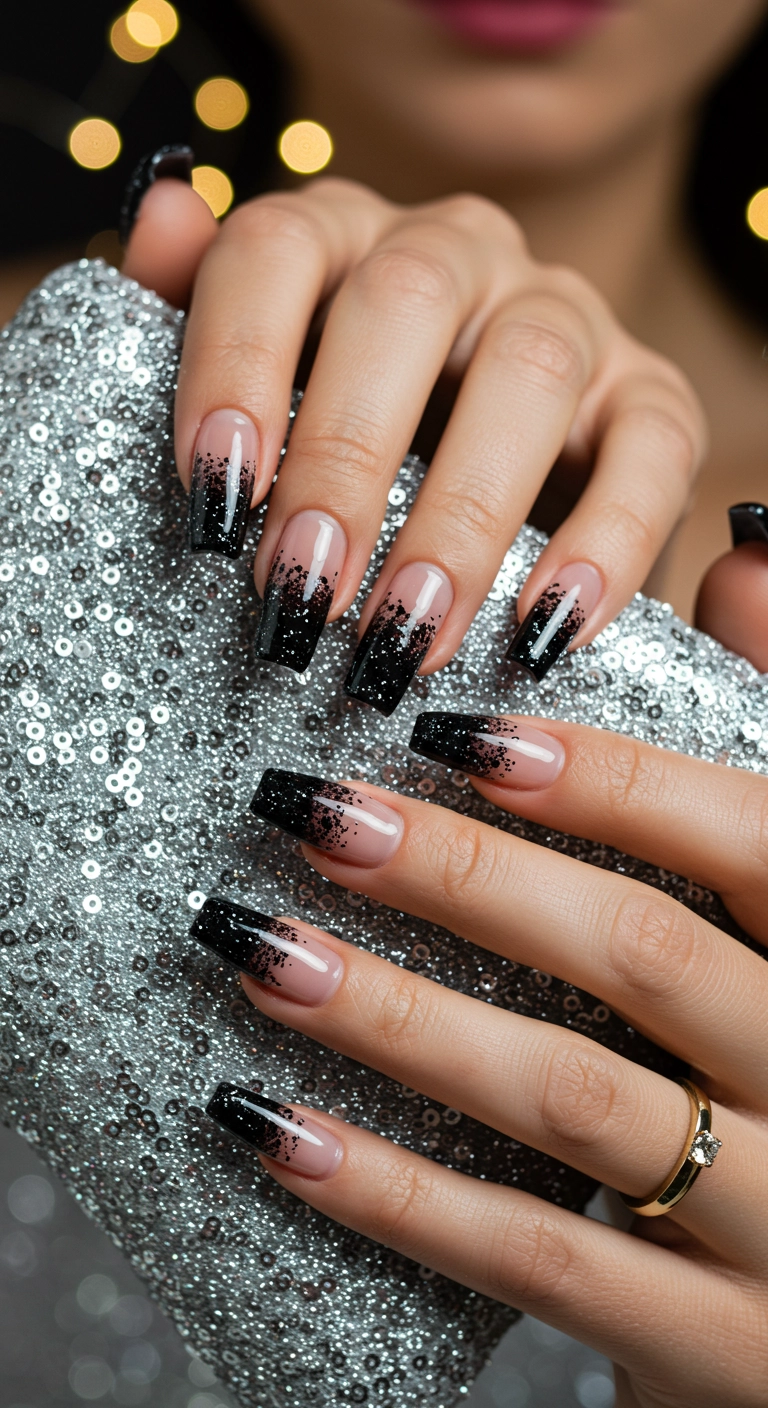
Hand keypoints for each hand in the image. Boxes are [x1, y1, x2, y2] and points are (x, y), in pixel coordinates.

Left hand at [123, 170, 705, 709]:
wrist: (510, 472)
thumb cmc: (355, 434)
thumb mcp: (267, 384)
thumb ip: (197, 308)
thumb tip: (163, 217)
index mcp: (344, 237)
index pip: (277, 252)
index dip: (237, 365)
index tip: (215, 496)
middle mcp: (461, 251)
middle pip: (405, 303)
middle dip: (346, 458)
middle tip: (304, 591)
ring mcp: (567, 316)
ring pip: (530, 374)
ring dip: (462, 517)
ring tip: (408, 633)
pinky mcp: (653, 397)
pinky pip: (649, 451)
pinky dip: (606, 542)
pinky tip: (547, 628)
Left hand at [197, 718, 766, 1406]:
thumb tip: (747, 559)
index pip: (747, 839)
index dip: (604, 776)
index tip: (453, 730)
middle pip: (640, 954)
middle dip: (466, 875)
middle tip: (316, 813)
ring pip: (573, 1102)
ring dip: (402, 1017)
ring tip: (265, 949)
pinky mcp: (715, 1347)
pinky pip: (540, 1262)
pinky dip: (399, 1195)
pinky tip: (279, 1131)